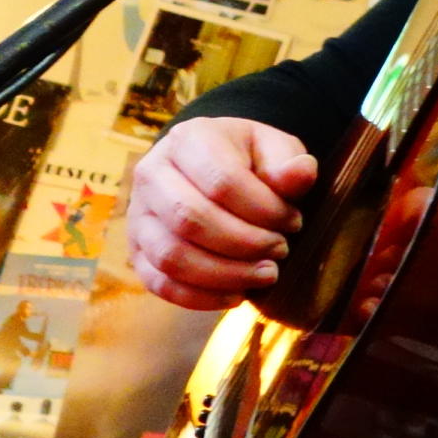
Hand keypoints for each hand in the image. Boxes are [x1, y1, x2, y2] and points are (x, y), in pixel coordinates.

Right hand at [128, 116, 316, 309]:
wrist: (210, 165)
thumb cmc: (249, 158)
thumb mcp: (276, 148)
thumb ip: (289, 163)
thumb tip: (299, 176)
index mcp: (188, 139)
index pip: (222, 181)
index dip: (264, 209)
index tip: (293, 222)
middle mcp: (151, 174)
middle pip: (191, 219)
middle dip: (245, 243)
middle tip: (281, 249)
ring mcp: (138, 215)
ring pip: (171, 255)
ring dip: (225, 274)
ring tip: (267, 274)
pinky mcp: (137, 251)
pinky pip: (159, 282)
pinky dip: (200, 297)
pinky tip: (238, 295)